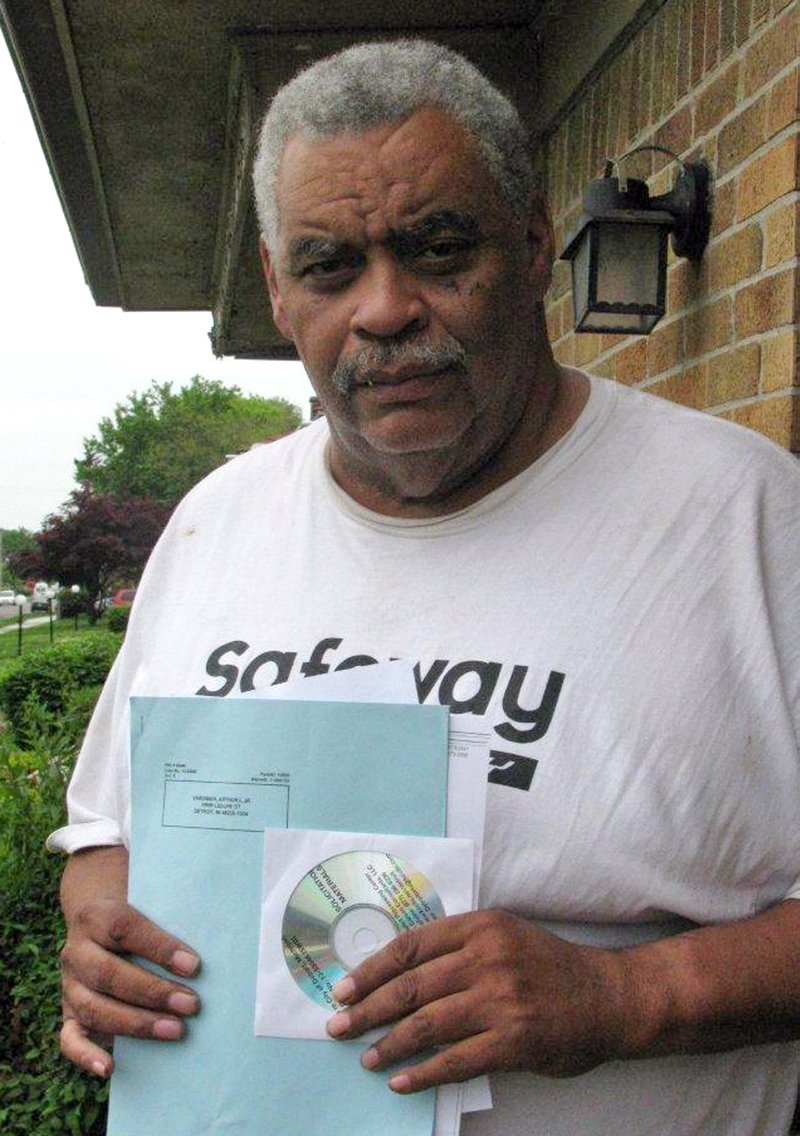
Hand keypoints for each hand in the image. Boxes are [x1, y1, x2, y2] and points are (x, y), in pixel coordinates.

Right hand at [60, 896, 200, 1077]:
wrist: (98, 925)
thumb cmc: (138, 921)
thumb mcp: (149, 909)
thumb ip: (169, 924)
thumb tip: (202, 957)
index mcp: (96, 917)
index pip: (125, 930)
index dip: (160, 948)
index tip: (194, 966)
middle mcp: (76, 952)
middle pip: (109, 974)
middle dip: (154, 992)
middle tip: (192, 1004)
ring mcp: (70, 986)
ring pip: (95, 1008)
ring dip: (137, 1023)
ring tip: (176, 1030)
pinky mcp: (68, 1015)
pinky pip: (69, 1039)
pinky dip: (86, 1056)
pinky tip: (110, 1067)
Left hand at [325, 909, 629, 1091]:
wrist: (608, 996)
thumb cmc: (549, 966)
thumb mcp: (505, 935)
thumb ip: (459, 946)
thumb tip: (398, 974)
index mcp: (481, 926)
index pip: (411, 946)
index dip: (371, 969)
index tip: (344, 988)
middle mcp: (488, 958)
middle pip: (411, 986)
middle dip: (367, 1008)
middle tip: (339, 1025)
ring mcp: (501, 1000)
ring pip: (427, 1024)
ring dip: (389, 1043)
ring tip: (367, 1057)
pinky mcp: (514, 1040)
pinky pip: (456, 1060)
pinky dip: (423, 1073)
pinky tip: (401, 1081)